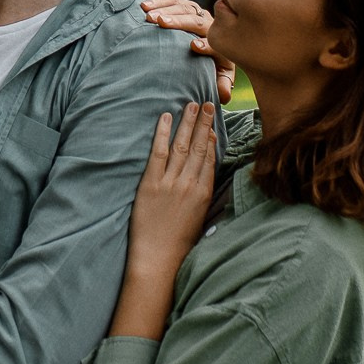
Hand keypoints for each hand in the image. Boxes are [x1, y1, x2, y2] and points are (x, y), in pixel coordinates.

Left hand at [109, 103, 219, 339]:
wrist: (159, 260)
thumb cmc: (180, 245)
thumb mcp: (200, 219)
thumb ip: (202, 196)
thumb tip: (203, 178)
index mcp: (204, 193)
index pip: (210, 158)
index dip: (211, 138)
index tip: (212, 124)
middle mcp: (190, 184)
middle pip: (198, 146)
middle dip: (203, 123)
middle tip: (207, 103)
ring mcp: (170, 182)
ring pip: (181, 145)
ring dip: (186, 123)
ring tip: (191, 105)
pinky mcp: (151, 184)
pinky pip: (157, 152)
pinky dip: (161, 133)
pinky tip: (165, 117)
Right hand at [140, 0, 235, 101]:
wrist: (217, 41)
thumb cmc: (215, 62)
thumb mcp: (221, 75)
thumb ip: (222, 84)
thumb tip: (224, 96)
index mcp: (218, 43)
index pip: (213, 43)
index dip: (205, 45)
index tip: (193, 46)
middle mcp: (209, 25)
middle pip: (196, 21)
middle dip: (179, 21)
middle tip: (161, 22)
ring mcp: (198, 13)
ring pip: (184, 8)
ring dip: (165, 10)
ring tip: (148, 16)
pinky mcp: (187, 6)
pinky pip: (174, 2)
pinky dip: (159, 2)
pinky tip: (145, 6)